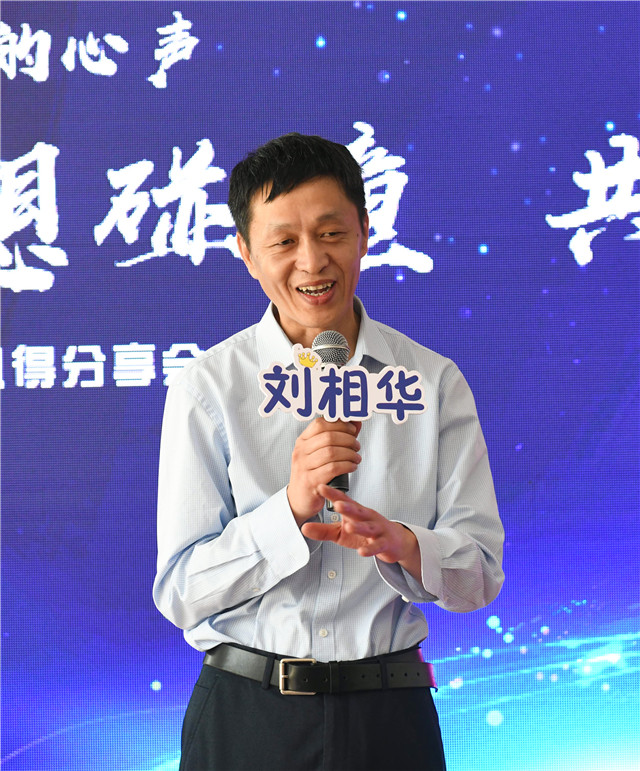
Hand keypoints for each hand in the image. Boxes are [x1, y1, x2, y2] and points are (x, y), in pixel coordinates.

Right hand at [287, 418, 361, 525]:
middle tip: (356, 446)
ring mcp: (304, 466)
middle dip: (348, 439)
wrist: (299, 498)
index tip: (352, 429)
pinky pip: (333, 468)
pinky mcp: (311, 481)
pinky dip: (347, 465)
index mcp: (302, 441)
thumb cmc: (313, 473)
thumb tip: (356, 421)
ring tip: (356, 457)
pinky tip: (352, 466)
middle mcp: (301, 451)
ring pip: (332, 452)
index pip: (320, 424)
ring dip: (350, 453)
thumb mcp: (320, 453)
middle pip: (328, 437)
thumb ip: (339, 436)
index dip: (340, 424)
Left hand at [301, 484, 420, 576]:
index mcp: (356, 512)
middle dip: (348, 507)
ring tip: (349, 526)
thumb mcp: (341, 532)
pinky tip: (362, 552)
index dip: (332, 494)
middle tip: (337, 504)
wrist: (394, 541)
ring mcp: (377, 529)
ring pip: (368, 528)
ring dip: (359, 527)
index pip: (343, 501)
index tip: (320, 487)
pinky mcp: (385, 543)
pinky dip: (370, 549)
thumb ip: (323, 530)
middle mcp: (367, 517)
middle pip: (357, 511)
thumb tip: (303, 528)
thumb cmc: (366, 533)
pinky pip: (377, 546)